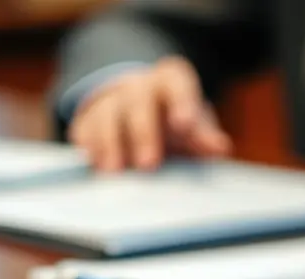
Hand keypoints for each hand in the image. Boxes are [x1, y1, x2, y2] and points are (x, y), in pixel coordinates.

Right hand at [68, 56, 231, 171]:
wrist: (134, 115)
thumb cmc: (170, 121)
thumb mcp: (191, 125)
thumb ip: (203, 136)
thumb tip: (220, 149)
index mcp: (170, 81)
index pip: (177, 83)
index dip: (181, 102)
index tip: (184, 126)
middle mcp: (138, 86)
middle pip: (138, 101)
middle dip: (143, 133)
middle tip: (148, 164)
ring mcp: (109, 101)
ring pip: (106, 114)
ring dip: (110, 143)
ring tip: (115, 171)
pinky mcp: (87, 121)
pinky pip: (84, 131)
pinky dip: (89, 149)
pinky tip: (95, 167)